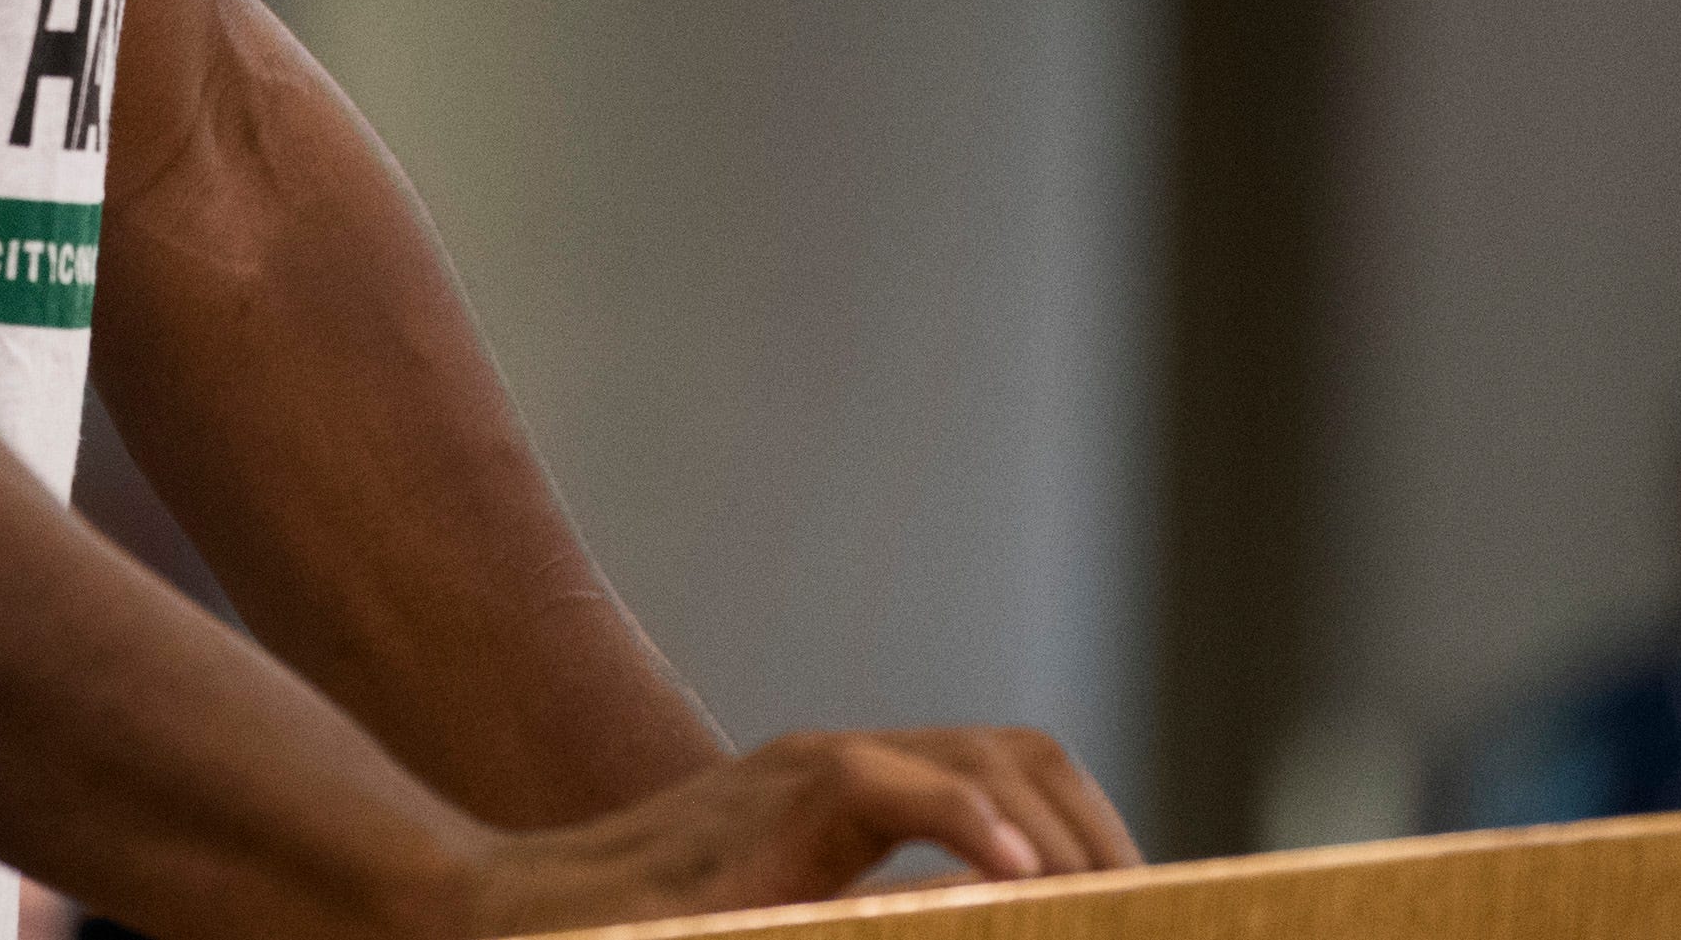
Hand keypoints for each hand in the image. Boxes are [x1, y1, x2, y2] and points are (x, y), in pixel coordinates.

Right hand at [433, 728, 1137, 933]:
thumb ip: (880, 927)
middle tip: (1160, 915)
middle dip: (1107, 838)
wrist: (520, 916)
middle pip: (1026, 757)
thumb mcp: (795, 930)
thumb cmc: (652, 936)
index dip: (1090, 840)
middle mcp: (848, 771)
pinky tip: (1015, 881)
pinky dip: (970, 826)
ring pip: (987, 761)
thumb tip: (981, 929)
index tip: (1145, 911)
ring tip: (1107, 907)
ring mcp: (814, 775)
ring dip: (1065, 838)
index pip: (1012, 782)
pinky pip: (899, 789)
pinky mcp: (779, 798)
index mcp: (859, 805)